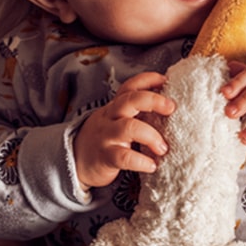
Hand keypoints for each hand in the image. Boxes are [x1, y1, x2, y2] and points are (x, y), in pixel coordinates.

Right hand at [73, 72, 173, 188]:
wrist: (75, 161)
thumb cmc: (104, 140)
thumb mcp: (115, 120)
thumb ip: (134, 113)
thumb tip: (167, 106)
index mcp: (115, 107)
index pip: (129, 87)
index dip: (147, 80)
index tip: (164, 80)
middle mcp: (110, 117)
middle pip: (130, 100)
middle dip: (153, 100)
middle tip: (171, 108)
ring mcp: (106, 136)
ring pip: (129, 127)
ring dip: (151, 136)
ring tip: (162, 148)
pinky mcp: (105, 157)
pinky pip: (124, 157)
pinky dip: (141, 161)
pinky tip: (152, 166)